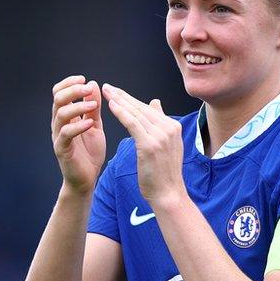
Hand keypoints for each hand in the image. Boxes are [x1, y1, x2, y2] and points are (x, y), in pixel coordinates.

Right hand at [51, 75, 105, 193]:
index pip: (59, 93)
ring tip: (94, 104)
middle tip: (88, 88)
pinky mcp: (62, 149)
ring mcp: (58, 136)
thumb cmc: (89, 152)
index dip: (69, 83)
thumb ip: (93, 107)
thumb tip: (93, 84)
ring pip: (60, 114)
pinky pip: (66, 134)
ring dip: (78, 106)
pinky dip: (78, 126)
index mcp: (66, 117)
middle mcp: (58, 124)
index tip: (83, 78)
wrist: (87, 178)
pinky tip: (90, 123)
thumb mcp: (95, 125)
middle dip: (73, 90)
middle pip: (57, 99)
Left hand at [102, 84, 185, 206]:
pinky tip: (110, 105)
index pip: (148, 109)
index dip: (131, 99)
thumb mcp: (167, 145)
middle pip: (141, 108)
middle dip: (122, 96)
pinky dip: (121, 113)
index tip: (116, 92)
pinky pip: (132, 124)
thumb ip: (160, 123)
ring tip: (105, 92)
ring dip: (118, 101)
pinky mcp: (150, 144)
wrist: (168, 193)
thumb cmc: (164, 173)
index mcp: (173, 127)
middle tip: (106, 87)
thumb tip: (155, 102)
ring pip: (135, 113)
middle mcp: (169, 128)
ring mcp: (161, 136)